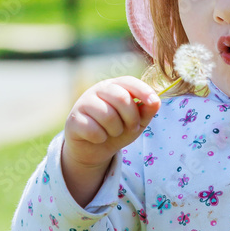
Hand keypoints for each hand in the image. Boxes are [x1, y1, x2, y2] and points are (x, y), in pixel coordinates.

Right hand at [62, 78, 159, 200]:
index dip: (143, 91)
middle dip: (131, 117)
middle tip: (132, 128)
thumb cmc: (118, 129)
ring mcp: (83, 103)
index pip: (129, 81)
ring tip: (113, 132)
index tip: (154, 102)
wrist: (94, 149)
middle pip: (120, 97)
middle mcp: (98, 90)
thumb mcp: (137, 121)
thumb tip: (156, 102)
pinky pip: (92, 129)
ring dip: (116, 130)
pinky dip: (100, 138)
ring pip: (107, 115)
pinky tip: (98, 137)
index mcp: (114, 86)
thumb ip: (147, 111)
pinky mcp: (73, 120)